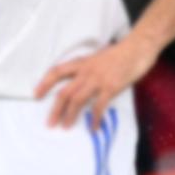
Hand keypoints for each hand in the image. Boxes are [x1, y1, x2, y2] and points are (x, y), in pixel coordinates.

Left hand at [34, 36, 155, 129]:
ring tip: (66, 127)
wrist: (138, 47)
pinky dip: (94, 119)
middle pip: (65, 92)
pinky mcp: (111, 87)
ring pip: (77, 100)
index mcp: (83, 62)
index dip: (45, 83)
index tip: (36, 95)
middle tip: (50, 123)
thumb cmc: (121, 53)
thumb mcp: (99, 57)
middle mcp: (87, 71)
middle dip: (55, 109)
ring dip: (70, 116)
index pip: (57, 71)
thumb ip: (89, 68)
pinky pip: (98, 106)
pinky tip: (93, 127)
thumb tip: (82, 81)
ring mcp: (98, 79)